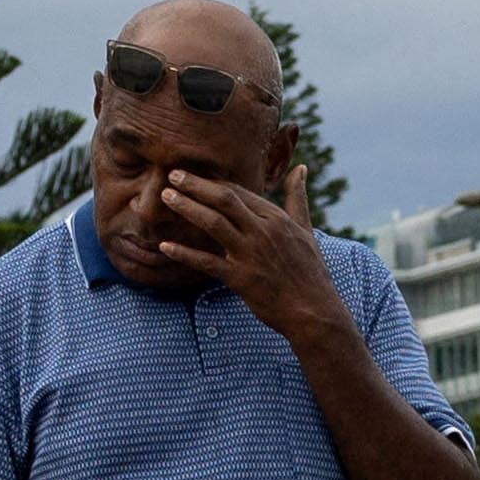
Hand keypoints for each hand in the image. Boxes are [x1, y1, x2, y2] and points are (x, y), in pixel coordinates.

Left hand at [141, 167, 339, 328]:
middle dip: (195, 184)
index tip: (193, 174)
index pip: (239, 192)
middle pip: (223, 199)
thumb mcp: (306, 230)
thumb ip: (298, 197)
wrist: (315, 311)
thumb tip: (302, 167)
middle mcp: (263, 231)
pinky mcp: (241, 279)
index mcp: (276, 218)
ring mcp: (251, 255)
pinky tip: (165, 246)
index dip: (213, 181)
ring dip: (186, 207)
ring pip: (213, 223)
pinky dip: (184, 253)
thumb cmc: (310, 271)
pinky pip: (207, 262)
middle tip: (171, 174)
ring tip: (165, 197)